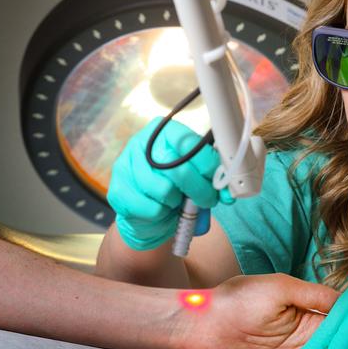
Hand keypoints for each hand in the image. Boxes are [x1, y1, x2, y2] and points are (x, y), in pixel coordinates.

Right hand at [107, 118, 219, 249]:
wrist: (147, 216)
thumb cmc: (175, 190)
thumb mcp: (196, 178)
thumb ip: (211, 180)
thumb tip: (229, 192)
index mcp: (163, 132)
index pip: (188, 141)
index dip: (207, 162)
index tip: (219, 179)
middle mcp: (141, 144)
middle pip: (178, 166)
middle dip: (200, 188)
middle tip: (208, 200)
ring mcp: (125, 166)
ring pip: (164, 189)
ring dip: (178, 202)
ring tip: (177, 202)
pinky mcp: (118, 191)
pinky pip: (151, 207)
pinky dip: (163, 214)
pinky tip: (161, 210)